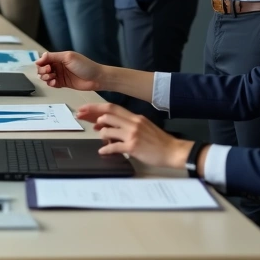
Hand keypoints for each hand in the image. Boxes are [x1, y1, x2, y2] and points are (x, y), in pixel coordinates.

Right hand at [35, 51, 105, 90]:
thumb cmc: (85, 65)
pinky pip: (52, 84)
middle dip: (42, 70)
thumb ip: (53, 56)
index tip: (42, 65)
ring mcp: (60, 75)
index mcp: (59, 57)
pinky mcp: (63, 83)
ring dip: (46, 77)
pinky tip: (54, 83)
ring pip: (46, 76)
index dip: (41, 62)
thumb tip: (40, 58)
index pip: (44, 59)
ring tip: (51, 77)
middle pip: (43, 68)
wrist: (96, 78)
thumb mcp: (68, 57)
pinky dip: (50, 83)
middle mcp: (59, 66)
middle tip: (49, 71)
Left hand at [76, 103, 192, 168]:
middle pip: (107, 115)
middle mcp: (133, 123)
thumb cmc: (159, 141)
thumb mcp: (145, 126)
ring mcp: (132, 135)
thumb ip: (129, 124)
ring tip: (104, 141)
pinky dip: (106, 150)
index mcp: (135, 117)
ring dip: (102, 136)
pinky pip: (113, 147)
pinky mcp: (133, 147)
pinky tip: (103, 152)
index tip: (85, 109)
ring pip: (108, 131)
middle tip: (89, 124)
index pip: (112, 107)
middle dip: (94, 119)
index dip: (96, 108)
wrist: (174, 151)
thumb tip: (111, 125)